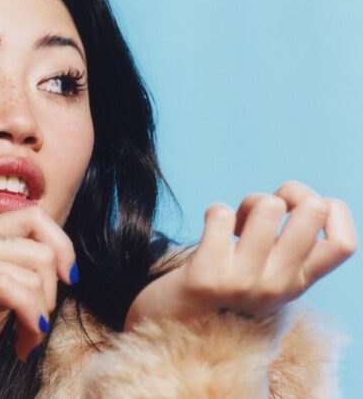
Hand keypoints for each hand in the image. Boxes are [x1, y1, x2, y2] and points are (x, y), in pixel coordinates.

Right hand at [0, 206, 76, 361]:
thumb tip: (52, 273)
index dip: (62, 246)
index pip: (34, 216)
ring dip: (42, 314)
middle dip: (53, 293)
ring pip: (32, 270)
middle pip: (40, 248)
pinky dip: (30, 318)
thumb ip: (8, 276)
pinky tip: (23, 343)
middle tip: (39, 327)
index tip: (67, 280)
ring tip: (27, 341)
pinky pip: (10, 289)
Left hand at [124, 181, 356, 330]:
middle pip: (312, 212)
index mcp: (297, 284)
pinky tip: (208, 228)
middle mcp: (277, 286)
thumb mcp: (267, 277)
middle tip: (267, 208)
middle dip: (291, 192)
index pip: (344, 244)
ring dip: (247, 203)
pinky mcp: (206, 275)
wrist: (174, 326)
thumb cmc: (223, 287)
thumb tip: (300, 196)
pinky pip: (220, 215)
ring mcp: (243, 282)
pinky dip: (214, 211)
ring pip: (268, 206)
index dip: (333, 210)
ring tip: (234, 224)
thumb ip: (288, 248)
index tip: (305, 207)